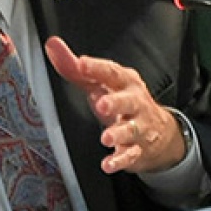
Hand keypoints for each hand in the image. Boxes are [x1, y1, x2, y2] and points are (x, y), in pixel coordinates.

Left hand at [44, 36, 184, 174]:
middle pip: (127, 101)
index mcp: (125, 82)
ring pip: (131, 130)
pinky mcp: (137, 149)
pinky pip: (130, 155)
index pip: (111, 72)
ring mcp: (138, 127)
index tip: (81, 63)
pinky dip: (120, 161)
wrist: (158, 130)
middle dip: (115, 102)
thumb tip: (52, 46)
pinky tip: (108, 164)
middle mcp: (134, 103)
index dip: (97, 68)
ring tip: (106, 138)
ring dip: (118, 134)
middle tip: (101, 104)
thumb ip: (75, 68)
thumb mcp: (101, 83)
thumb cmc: (123, 101)